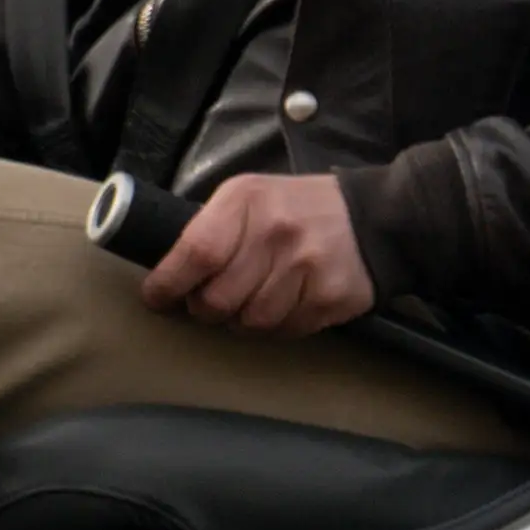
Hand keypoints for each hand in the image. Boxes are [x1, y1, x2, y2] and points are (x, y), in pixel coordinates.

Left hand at [146, 169, 374, 335]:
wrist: (372, 218)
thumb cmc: (295, 210)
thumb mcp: (249, 198)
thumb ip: (211, 229)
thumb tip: (169, 277)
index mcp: (246, 201)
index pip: (195, 252)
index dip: (169, 284)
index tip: (157, 299)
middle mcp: (275, 232)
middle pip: (217, 299)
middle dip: (205, 310)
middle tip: (212, 301)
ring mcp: (305, 267)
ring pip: (249, 322)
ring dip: (242, 320)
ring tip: (253, 300)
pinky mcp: (328, 298)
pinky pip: (283, 332)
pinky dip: (275, 327)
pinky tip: (284, 304)